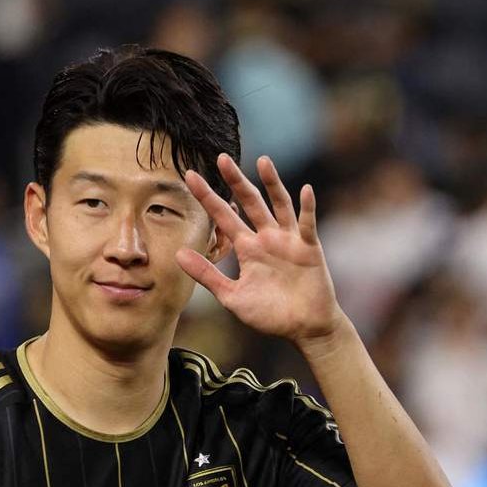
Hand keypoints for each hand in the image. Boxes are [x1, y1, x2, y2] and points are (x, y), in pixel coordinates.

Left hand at [178, 153, 347, 346]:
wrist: (304, 328)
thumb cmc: (270, 315)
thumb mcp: (232, 297)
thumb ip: (207, 275)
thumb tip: (177, 255)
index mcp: (247, 248)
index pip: (224, 216)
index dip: (208, 197)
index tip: (189, 176)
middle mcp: (266, 238)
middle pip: (250, 202)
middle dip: (236, 181)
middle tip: (221, 158)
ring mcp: (288, 240)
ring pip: (279, 205)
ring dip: (272, 183)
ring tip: (262, 162)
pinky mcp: (309, 248)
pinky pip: (307, 225)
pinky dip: (307, 208)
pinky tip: (306, 190)